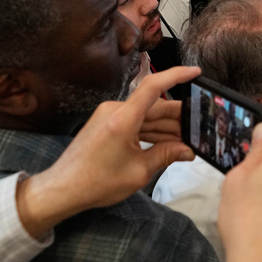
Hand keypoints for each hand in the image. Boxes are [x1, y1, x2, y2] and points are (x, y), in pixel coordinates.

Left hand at [15, 66, 200, 238]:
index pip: (154, 86)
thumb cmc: (96, 183)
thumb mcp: (139, 172)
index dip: (177, 75)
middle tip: (200, 129)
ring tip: (187, 139)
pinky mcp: (106, 124)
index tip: (196, 72)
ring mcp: (109, 116)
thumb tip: (189, 150)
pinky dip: (151, 131)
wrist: (61, 190)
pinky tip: (166, 142)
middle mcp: (115, 110)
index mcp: (123, 118)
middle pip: (155, 106)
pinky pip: (135, 122)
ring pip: (146, 116)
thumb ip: (166, 156)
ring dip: (166, 127)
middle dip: (178, 118)